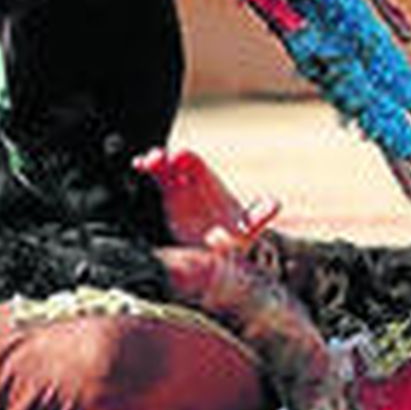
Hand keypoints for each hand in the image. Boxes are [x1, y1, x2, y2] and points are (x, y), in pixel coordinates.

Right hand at [133, 147, 279, 248]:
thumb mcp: (246, 230)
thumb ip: (257, 217)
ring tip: (143, 163)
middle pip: (174, 165)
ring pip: (160, 173)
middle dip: (165, 159)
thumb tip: (274, 203)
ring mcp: (172, 192)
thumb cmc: (233, 236)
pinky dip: (142, 175)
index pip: (195, 166)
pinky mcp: (161, 204)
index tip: (179, 157)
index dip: (188, 160)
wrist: (217, 253)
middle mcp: (188, 184)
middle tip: (156, 158)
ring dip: (153, 165)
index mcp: (208, 183)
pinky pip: (150, 186)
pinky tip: (136, 168)